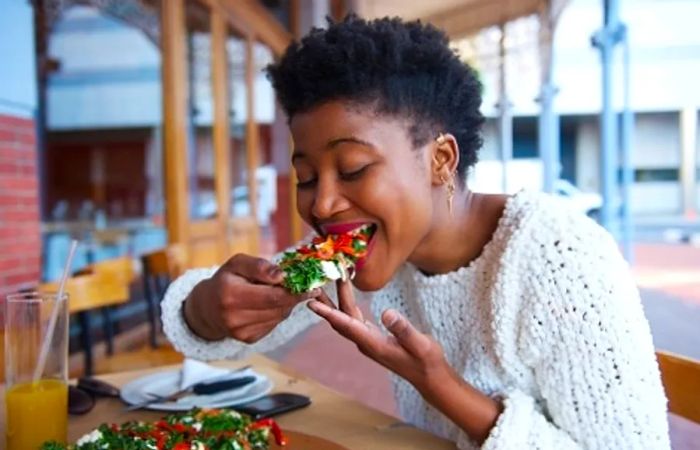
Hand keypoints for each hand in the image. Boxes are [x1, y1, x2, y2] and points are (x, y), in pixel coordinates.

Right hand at [183, 254, 334, 342]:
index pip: (272, 296)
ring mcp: (242, 332)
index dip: (296, 291)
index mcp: (230, 295)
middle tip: (308, 286)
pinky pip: (274, 323)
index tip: (313, 285)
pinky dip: (278, 312)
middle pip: (278, 307)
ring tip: (282, 291)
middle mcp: (234, 317)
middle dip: (295, 296)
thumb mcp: (237, 264)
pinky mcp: (249, 339)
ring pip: (279, 316)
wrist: (207, 308)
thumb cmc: (225, 280)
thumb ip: (259, 266)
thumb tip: (282, 275)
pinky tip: (270, 304)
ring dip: (287, 303)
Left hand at [307, 279, 449, 392]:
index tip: (312, 303)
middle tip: (318, 280)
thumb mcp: (420, 344)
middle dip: (329, 300)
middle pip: (341, 319)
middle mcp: (366, 343)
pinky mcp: (373, 337)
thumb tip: (387, 313)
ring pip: (346, 318)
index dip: (328, 313)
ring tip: (327, 283)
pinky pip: (354, 319)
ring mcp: (368, 341)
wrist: (429, 377)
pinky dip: (347, 306)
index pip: (346, 325)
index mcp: (373, 344)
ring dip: (337, 300)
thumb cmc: (426, 362)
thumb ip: (403, 330)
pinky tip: (345, 296)